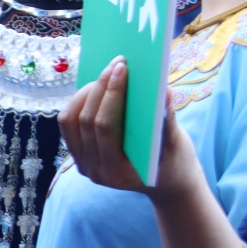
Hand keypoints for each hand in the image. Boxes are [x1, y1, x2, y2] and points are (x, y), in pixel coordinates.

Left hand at [59, 57, 198, 197]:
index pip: (106, 127)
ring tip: (107, 75)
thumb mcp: (177, 145)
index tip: (122, 68)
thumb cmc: (175, 163)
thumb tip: (164, 90)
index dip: (112, 94)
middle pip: (86, 121)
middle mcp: (95, 171)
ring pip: (70, 121)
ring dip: (86, 93)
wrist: (165, 183)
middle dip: (101, 87)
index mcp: (119, 172)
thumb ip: (169, 120)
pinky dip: (79, 103)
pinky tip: (97, 89)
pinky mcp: (79, 155)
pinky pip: (68, 126)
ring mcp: (84, 164)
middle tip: (116, 63)